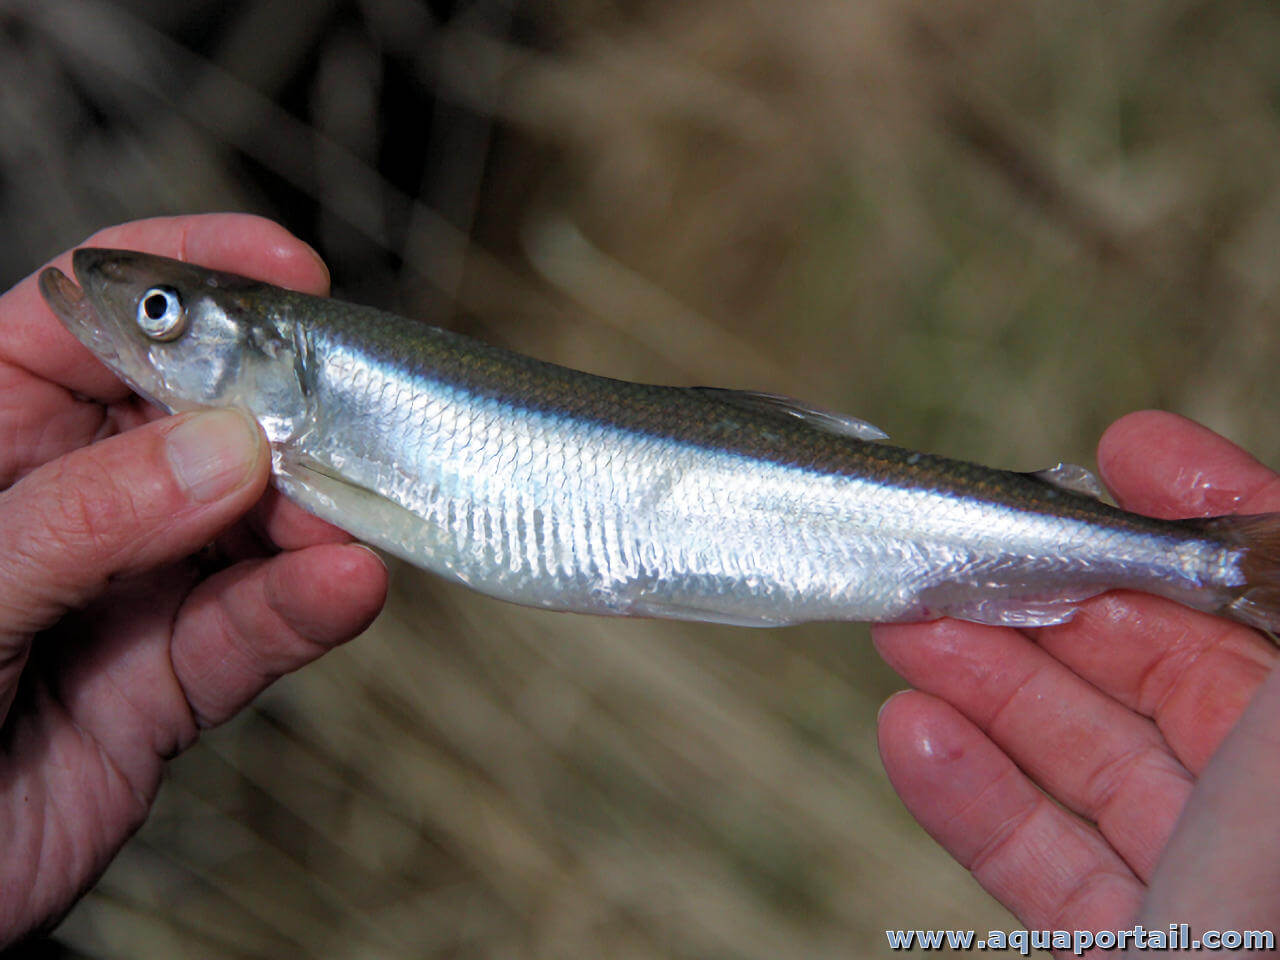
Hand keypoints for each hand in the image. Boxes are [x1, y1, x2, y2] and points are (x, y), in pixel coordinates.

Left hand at [0, 215, 387, 945]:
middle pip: (192, 418)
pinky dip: (303, 609)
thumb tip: (220, 452)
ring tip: (346, 519)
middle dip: (273, 413)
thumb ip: (82, 519)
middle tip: (338, 423)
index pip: (88, 315)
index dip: (188, 277)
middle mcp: (64, 501)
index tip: (286, 272)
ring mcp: (121, 589)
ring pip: (241, 526)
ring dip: (306, 517)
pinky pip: (248, 631)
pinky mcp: (164, 683)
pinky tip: (344, 586)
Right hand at [875, 412, 1279, 951]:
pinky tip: (914, 736)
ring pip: (1097, 767)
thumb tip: (1272, 522)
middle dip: (1059, 601)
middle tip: (966, 548)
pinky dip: (974, 800)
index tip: (1127, 452)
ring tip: (906, 626)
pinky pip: (1051, 867)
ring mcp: (1219, 897)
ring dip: (991, 690)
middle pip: (1173, 677)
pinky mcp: (1140, 951)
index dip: (1213, 518)